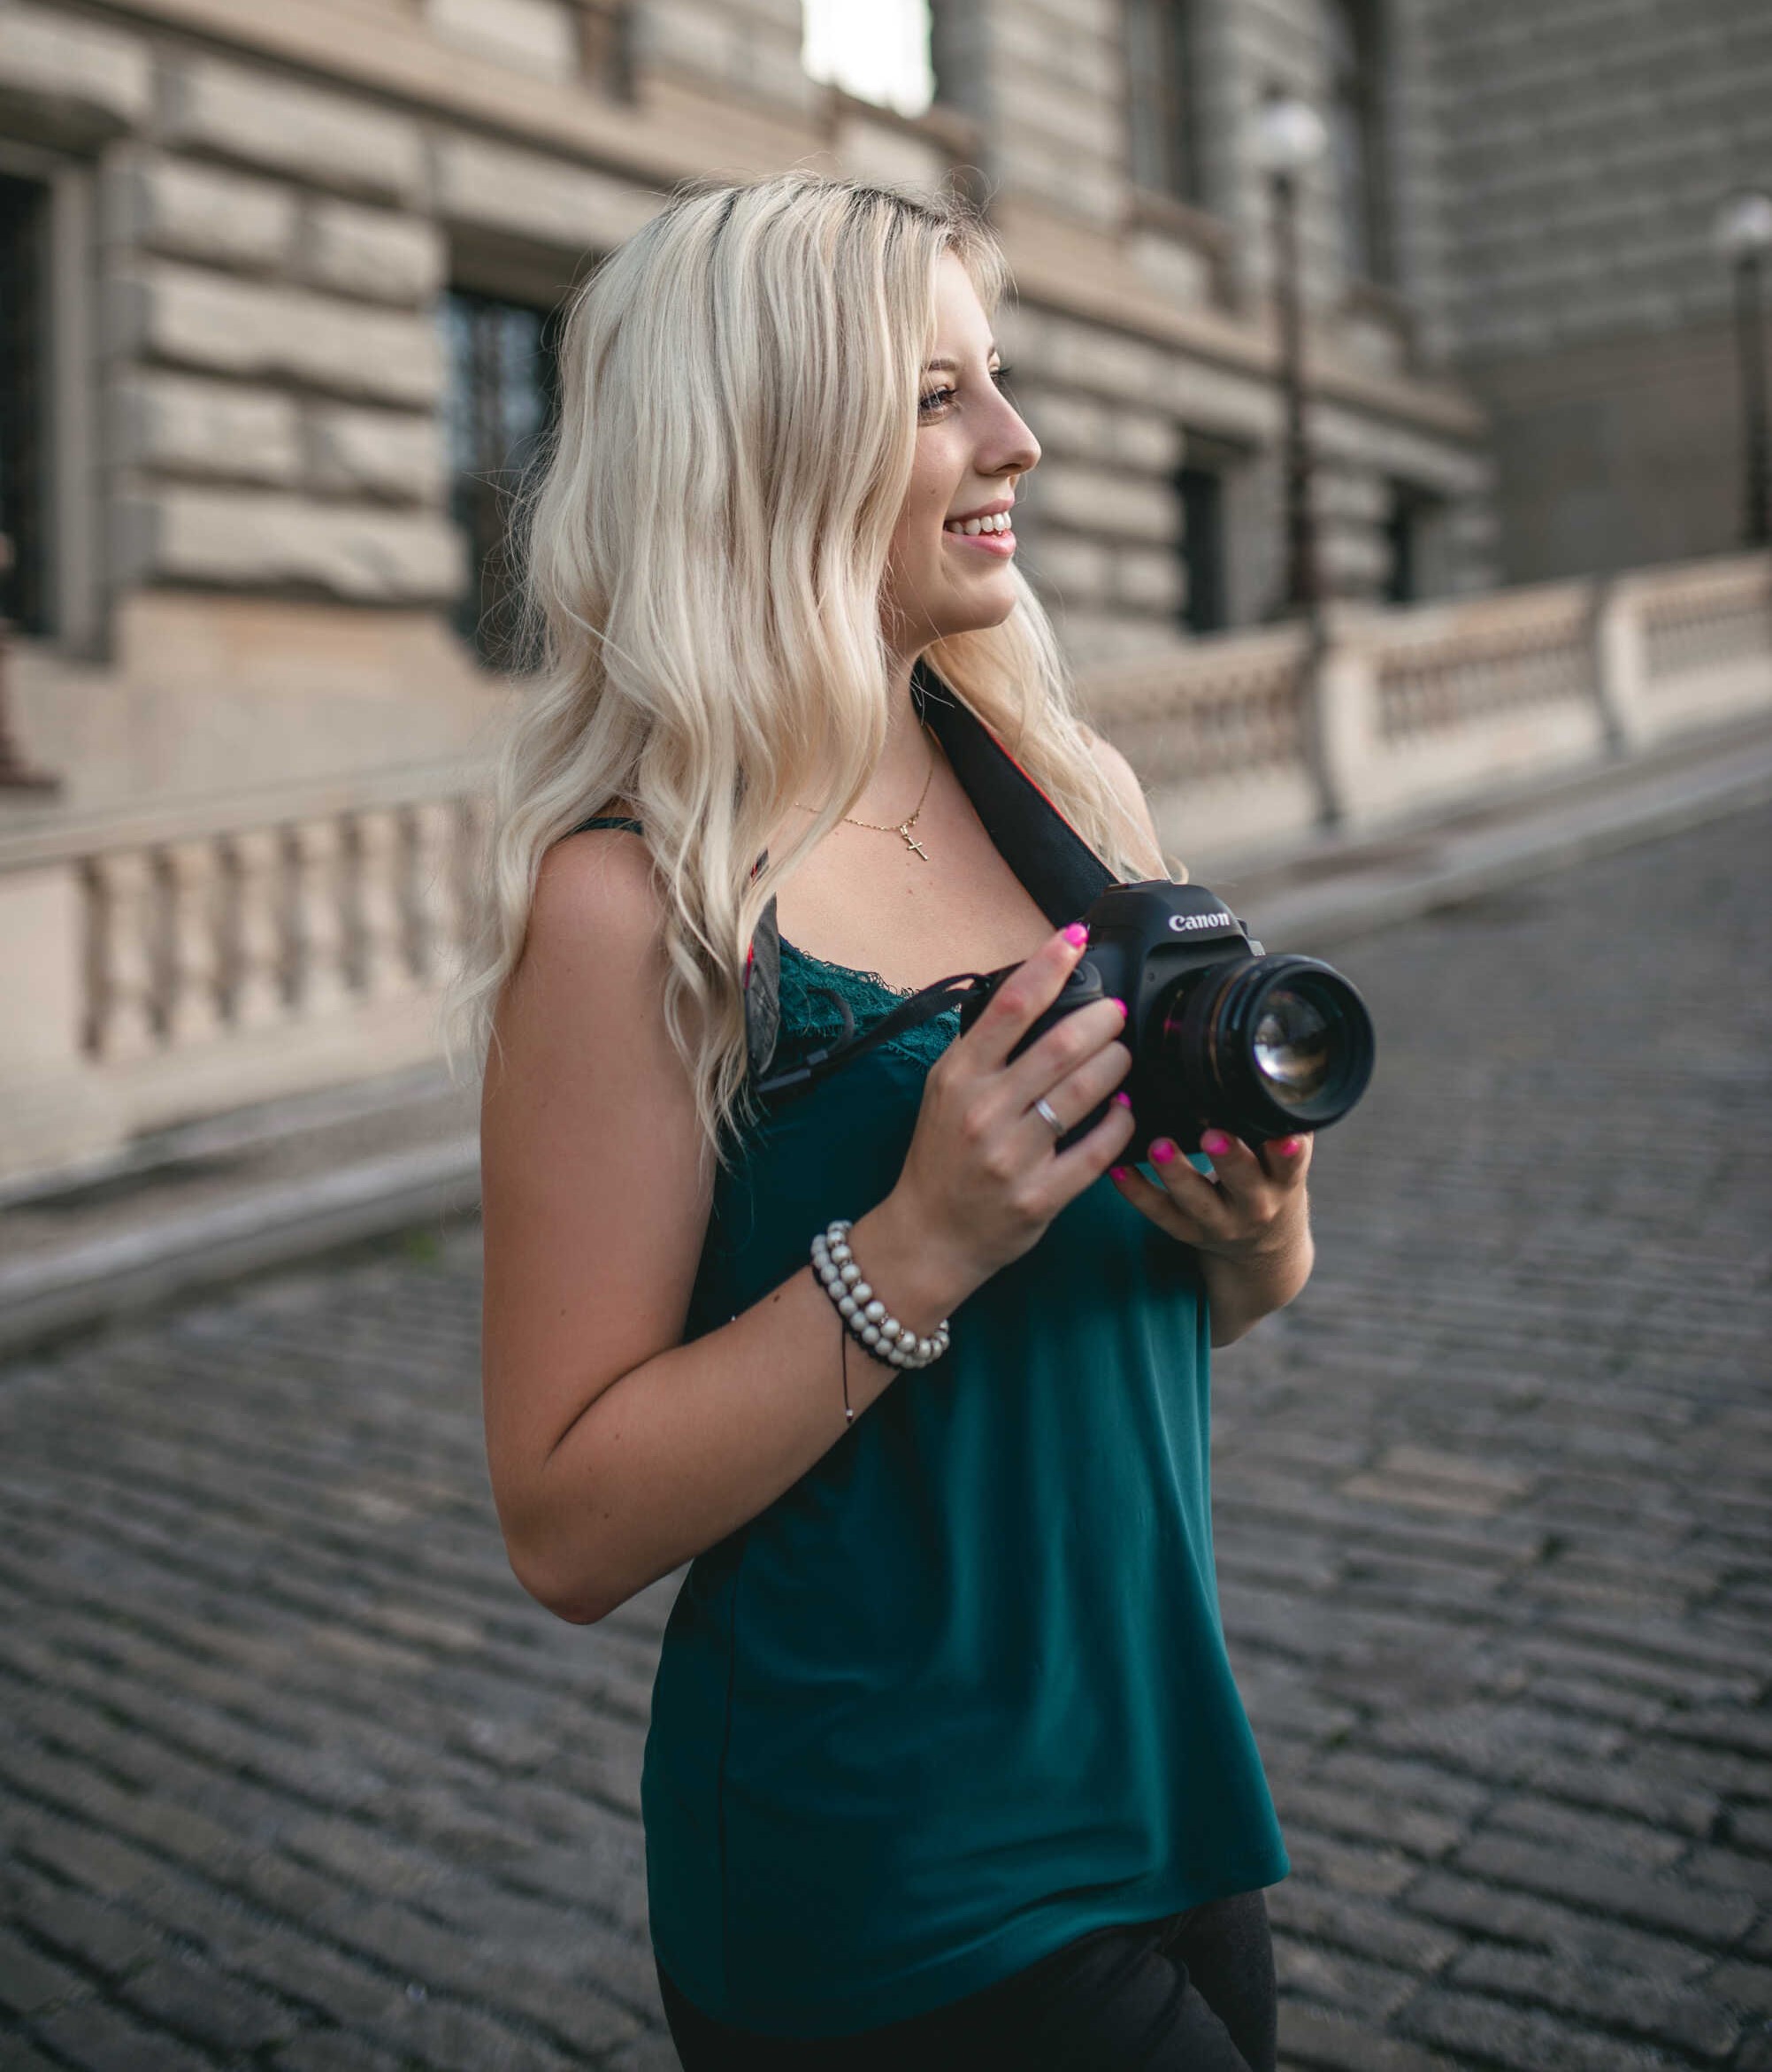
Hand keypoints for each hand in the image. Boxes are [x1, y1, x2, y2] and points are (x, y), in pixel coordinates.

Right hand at [887, 922, 1136, 1294]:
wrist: (928, 1235)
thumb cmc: (941, 1158)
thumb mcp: (944, 1092)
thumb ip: (982, 1050)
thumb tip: (1029, 996)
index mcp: (958, 1077)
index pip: (1011, 1006)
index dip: (1048, 965)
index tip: (1074, 937)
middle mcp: (983, 1113)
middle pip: (1060, 1045)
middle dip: (1103, 1020)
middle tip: (1117, 1013)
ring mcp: (1011, 1157)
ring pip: (1085, 1093)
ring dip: (1116, 1065)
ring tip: (1122, 1054)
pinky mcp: (1039, 1197)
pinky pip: (1097, 1151)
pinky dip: (1120, 1123)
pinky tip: (1125, 1110)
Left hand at [1108, 1128, 1312, 1264]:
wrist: (1262, 1245)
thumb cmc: (1269, 1181)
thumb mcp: (1284, 1160)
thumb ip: (1276, 1122)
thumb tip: (1268, 1065)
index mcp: (1283, 1182)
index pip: (1290, 1165)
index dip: (1289, 1153)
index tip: (1284, 1137)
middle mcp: (1254, 1205)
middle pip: (1244, 1184)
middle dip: (1230, 1159)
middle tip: (1213, 1135)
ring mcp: (1218, 1222)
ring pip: (1196, 1201)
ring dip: (1176, 1174)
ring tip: (1158, 1146)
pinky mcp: (1185, 1230)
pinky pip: (1158, 1212)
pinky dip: (1136, 1191)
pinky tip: (1118, 1168)